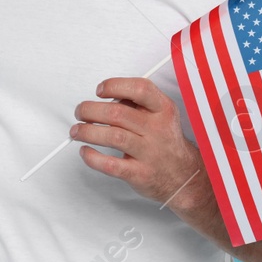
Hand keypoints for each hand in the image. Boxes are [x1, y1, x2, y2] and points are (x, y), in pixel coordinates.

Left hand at [72, 77, 209, 211]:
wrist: (185, 176)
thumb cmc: (165, 142)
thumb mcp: (161, 115)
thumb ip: (137, 102)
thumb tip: (106, 93)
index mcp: (163, 110)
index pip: (140, 89)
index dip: (114, 86)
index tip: (100, 90)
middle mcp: (157, 130)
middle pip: (117, 113)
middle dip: (90, 110)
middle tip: (80, 112)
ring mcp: (149, 153)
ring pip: (113, 136)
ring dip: (87, 132)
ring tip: (77, 131)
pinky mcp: (140, 174)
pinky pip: (111, 165)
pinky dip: (93, 157)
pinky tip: (85, 151)